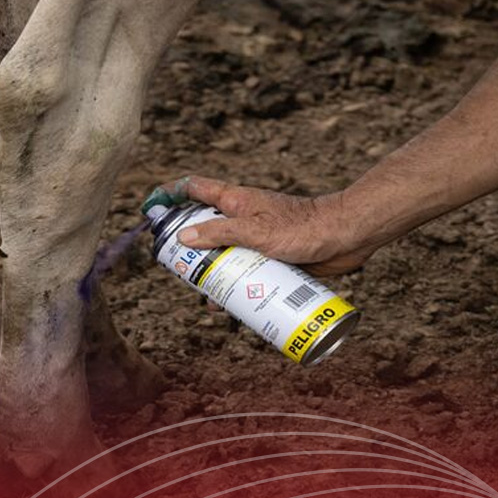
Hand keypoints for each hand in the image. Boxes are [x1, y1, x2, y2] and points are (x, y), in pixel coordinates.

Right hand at [151, 176, 377, 276]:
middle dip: (188, 248)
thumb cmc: (303, 227)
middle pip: (204, 228)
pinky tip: (232, 309)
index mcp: (236, 200)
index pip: (194, 189)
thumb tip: (183, 238)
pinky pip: (247, 273)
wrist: (346, 237)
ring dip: (212, 274)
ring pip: (225, 255)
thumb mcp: (255, 231)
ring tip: (205, 296)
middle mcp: (244, 217)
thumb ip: (219, 233)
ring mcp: (258, 238)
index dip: (169, 194)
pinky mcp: (273, 258)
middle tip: (175, 269)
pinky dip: (237, 288)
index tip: (150, 209)